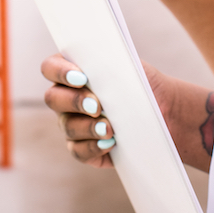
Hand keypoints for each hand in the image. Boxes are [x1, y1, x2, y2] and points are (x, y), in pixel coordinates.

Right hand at [41, 54, 213, 172]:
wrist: (163, 113)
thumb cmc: (141, 84)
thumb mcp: (129, 67)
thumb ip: (109, 62)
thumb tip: (96, 61)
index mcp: (72, 71)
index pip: (50, 68)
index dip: (60, 72)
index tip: (82, 77)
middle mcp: (66, 98)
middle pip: (53, 98)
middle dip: (75, 101)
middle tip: (97, 105)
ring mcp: (73, 124)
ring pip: (66, 126)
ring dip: (87, 127)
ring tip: (110, 128)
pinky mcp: (84, 148)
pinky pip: (78, 151)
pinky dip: (93, 147)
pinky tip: (110, 143)